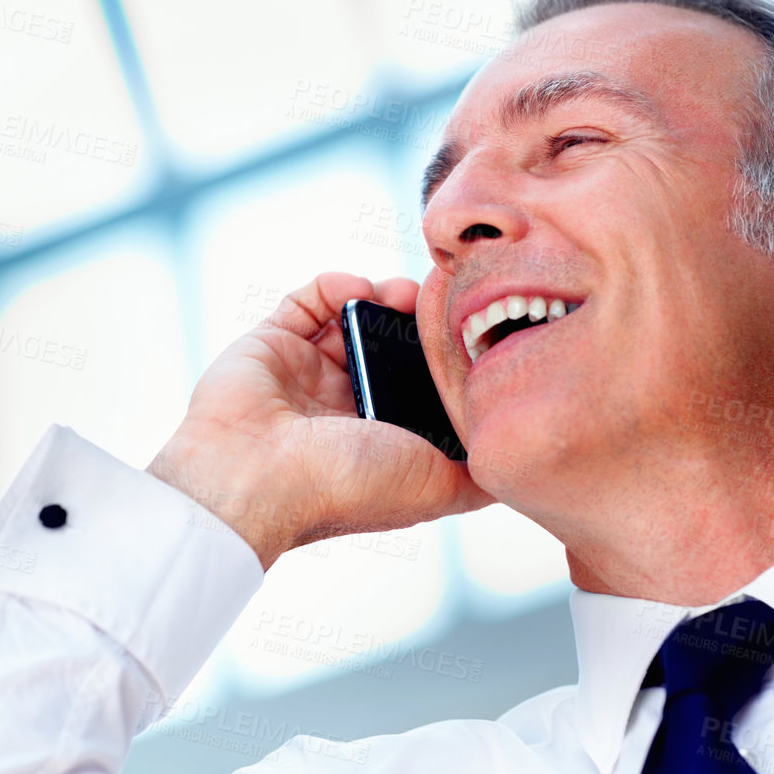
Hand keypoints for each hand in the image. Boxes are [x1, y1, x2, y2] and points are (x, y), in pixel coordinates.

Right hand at [148, 272, 492, 568]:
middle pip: (393, 345)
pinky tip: (359, 289)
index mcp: (381, 438)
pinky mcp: (272, 343)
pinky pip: (307, 300)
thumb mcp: (437, 489)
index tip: (477, 329)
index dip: (447, 356)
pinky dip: (336, 285)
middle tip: (446, 299)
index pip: (422, 385)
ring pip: (356, 318)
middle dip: (421, 318)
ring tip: (406, 293)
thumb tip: (516, 464)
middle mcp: (345, 406)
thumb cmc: (345, 487)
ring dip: (386, 297)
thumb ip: (477, 474)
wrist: (258, 479)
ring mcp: (307, 373)